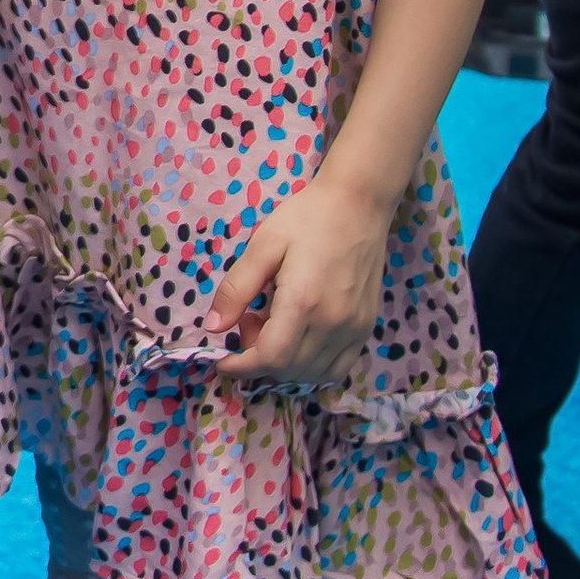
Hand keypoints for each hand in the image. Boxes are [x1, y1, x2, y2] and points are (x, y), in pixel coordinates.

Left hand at [203, 167, 391, 387]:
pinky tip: (299, 338)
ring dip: (285, 364)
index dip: (241, 367)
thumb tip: (213, 328)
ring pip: (314, 374)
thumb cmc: (308, 218)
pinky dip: (312, 366)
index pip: (270, 358)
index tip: (222, 361)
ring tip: (273, 325)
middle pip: (289, 370)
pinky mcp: (366, 326)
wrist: (359, 203)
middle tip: (250, 320)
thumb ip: (236, 290)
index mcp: (304, 302)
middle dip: (258, 358)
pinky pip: (338, 367)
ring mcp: (355, 328)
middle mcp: (334, 322)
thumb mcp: (262, 246)